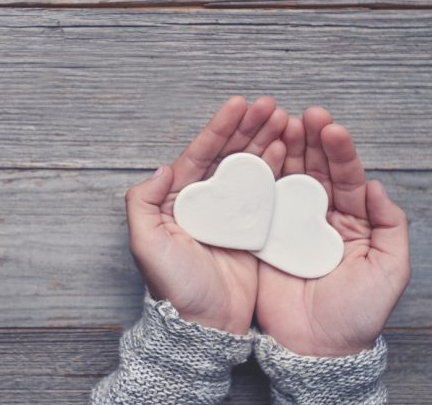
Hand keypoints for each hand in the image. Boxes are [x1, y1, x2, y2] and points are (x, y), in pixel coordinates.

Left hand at [126, 96, 286, 333]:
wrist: (203, 326)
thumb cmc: (172, 287)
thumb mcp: (145, 244)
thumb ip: (142, 202)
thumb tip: (161, 167)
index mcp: (179, 200)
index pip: (200, 154)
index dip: (220, 128)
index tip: (239, 103)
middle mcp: (206, 202)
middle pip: (229, 155)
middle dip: (249, 127)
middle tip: (272, 105)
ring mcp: (231, 215)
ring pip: (250, 169)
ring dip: (266, 142)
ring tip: (286, 120)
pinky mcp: (253, 231)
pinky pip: (266, 193)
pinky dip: (277, 171)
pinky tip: (289, 152)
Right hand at [256, 107, 410, 355]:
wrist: (316, 347)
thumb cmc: (357, 313)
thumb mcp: (389, 270)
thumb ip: (391, 226)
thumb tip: (378, 186)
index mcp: (353, 220)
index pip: (347, 176)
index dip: (339, 151)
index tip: (331, 128)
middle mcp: (321, 216)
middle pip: (315, 169)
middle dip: (310, 140)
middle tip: (302, 115)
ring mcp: (290, 223)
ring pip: (288, 177)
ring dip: (285, 149)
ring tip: (279, 123)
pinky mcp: (265, 235)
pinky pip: (262, 201)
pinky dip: (261, 176)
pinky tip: (258, 154)